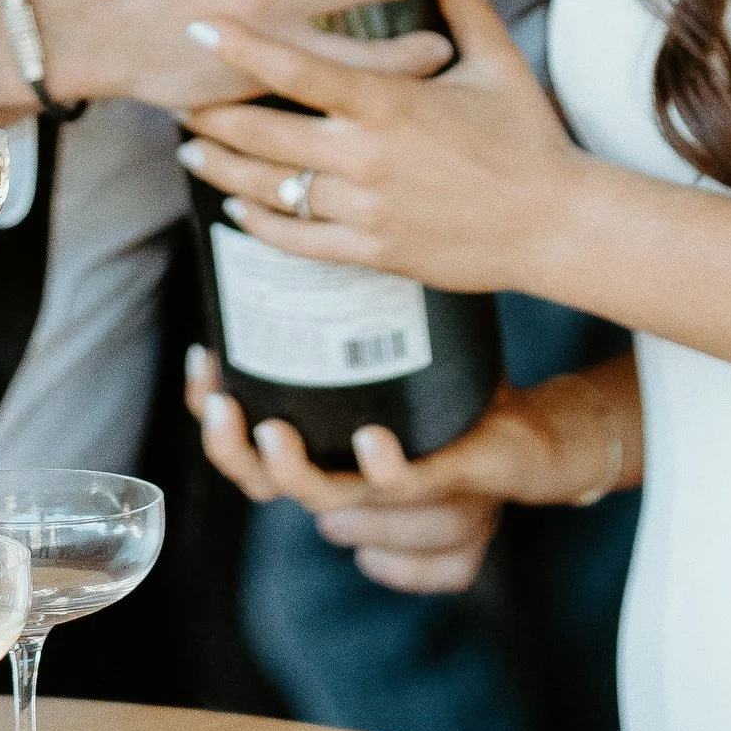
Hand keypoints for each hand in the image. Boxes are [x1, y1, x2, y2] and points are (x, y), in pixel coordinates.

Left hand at [174, 0, 588, 292]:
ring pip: (271, 186)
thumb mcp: (498, 63)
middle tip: (176, 92)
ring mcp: (365, 208)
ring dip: (222, 165)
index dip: (244, 46)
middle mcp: (367, 156)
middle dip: (213, 111)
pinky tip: (235, 204)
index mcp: (391, 102)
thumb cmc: (530, 139)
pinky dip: (258, 222)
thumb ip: (462, 9)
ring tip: (190, 147)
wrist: (557, 224)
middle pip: (265, 130)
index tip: (200, 26)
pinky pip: (296, 239)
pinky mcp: (371, 251)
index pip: (300, 68)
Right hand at [186, 348, 640, 593]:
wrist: (527, 431)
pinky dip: (384, 471)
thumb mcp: (384, 342)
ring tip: (274, 431)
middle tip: (220, 407)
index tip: (204, 360)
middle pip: (263, 484)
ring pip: (324, 501)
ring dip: (292, 473)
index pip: (244, 443)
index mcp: (321, 447)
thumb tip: (302, 228)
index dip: (210, 412)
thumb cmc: (447, 392)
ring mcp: (391, 486)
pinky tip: (371, 441)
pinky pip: (406, 487)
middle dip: (230, 452)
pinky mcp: (444, 479)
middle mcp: (347, 476)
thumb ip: (342, 306)